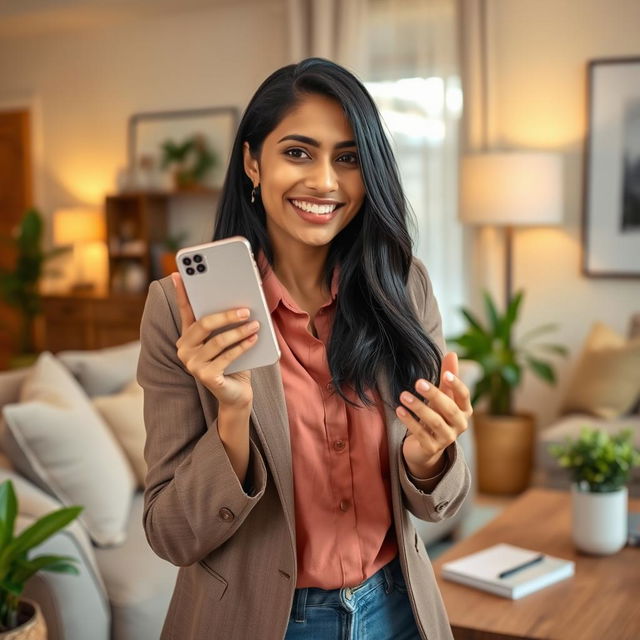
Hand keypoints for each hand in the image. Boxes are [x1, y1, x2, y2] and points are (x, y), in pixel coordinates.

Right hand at [171, 272, 258, 408]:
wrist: (235, 393)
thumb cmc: (233, 362)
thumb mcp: (228, 340)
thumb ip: (226, 323)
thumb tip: (240, 301)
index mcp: (188, 336)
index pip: (184, 310)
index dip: (181, 292)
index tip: (179, 273)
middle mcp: (184, 349)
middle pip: (204, 325)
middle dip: (227, 315)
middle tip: (246, 310)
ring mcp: (192, 364)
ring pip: (218, 341)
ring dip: (240, 332)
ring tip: (256, 325)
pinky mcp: (206, 377)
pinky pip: (227, 357)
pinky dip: (243, 346)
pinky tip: (254, 339)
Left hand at [396, 352, 472, 477]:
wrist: (426, 448)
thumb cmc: (437, 415)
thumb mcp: (442, 395)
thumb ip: (447, 375)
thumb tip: (452, 353)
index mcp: (464, 410)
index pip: (464, 396)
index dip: (456, 385)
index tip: (445, 374)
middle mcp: (459, 425)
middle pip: (449, 409)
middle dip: (434, 395)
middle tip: (418, 382)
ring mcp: (447, 439)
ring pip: (434, 422)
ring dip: (418, 407)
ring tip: (403, 395)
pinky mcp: (432, 448)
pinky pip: (421, 434)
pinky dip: (410, 421)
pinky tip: (399, 410)